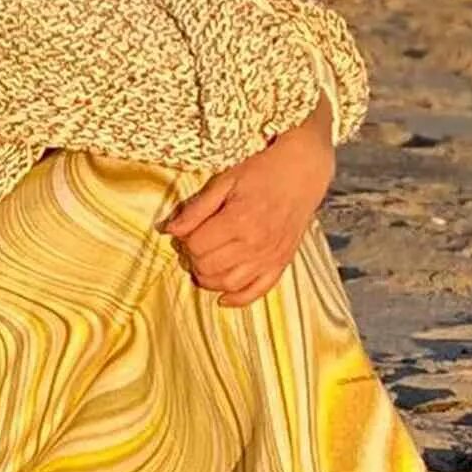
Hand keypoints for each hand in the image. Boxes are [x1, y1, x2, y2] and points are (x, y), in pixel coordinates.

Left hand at [160, 107, 335, 306]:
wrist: (302, 172)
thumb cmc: (262, 173)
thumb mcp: (225, 181)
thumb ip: (197, 208)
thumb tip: (170, 230)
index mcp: (238, 220)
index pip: (196, 245)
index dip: (185, 239)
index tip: (188, 230)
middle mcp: (255, 243)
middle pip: (208, 267)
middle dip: (194, 258)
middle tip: (196, 244)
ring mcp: (270, 256)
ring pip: (228, 284)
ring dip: (209, 279)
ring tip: (206, 263)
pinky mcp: (282, 263)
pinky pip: (257, 291)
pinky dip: (238, 299)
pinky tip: (223, 297)